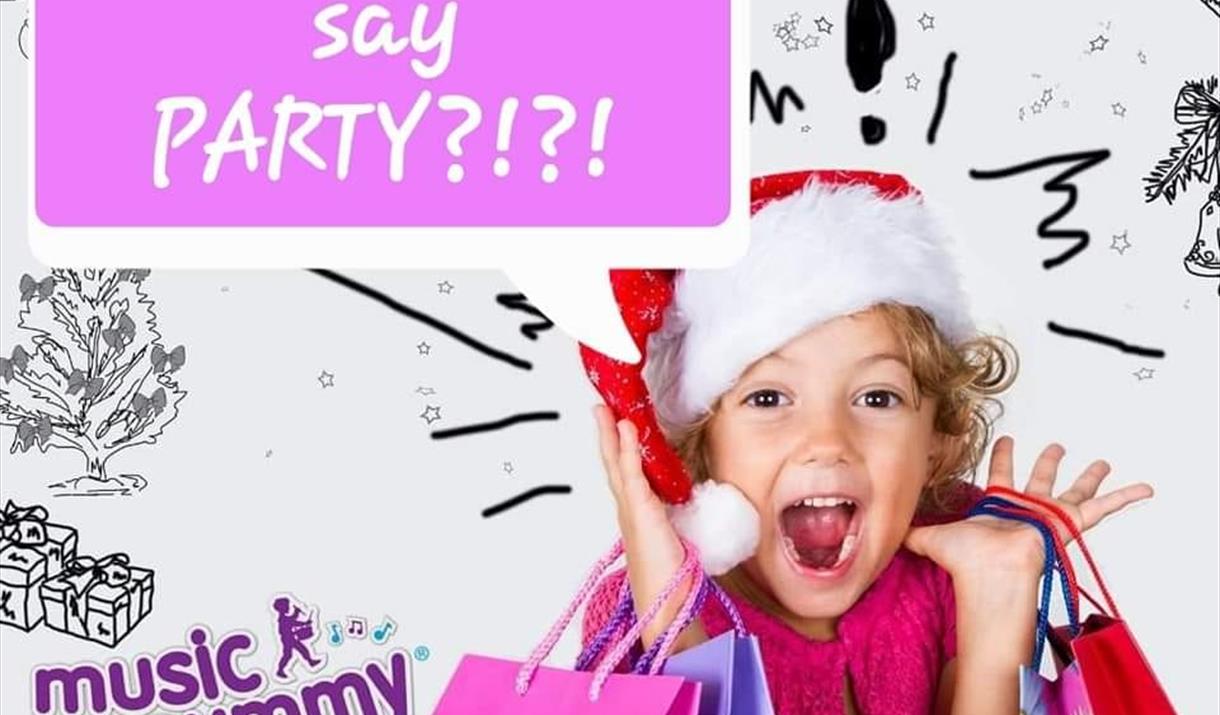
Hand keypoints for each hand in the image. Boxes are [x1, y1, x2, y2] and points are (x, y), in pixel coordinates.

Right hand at [593, 404, 693, 650]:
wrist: (665, 602)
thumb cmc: (670, 574)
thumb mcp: (674, 533)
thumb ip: (674, 513)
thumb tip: (684, 498)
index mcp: (635, 510)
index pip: (623, 470)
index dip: (617, 445)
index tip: (615, 421)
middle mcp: (628, 507)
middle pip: (612, 461)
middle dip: (605, 433)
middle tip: (599, 405)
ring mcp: (631, 508)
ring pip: (617, 463)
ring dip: (612, 434)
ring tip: (607, 409)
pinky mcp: (640, 511)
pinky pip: (633, 473)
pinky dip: (629, 450)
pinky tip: (627, 430)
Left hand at [905, 436, 1153, 583]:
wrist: (989, 574)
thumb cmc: (965, 560)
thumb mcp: (930, 538)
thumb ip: (910, 532)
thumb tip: (881, 530)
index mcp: (998, 507)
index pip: (1001, 475)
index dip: (1002, 456)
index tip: (1005, 439)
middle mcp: (1026, 510)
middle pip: (1041, 480)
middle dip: (1048, 463)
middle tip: (1056, 446)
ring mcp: (1050, 517)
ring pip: (1074, 492)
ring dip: (1088, 478)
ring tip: (1102, 463)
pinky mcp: (1069, 525)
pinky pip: (1102, 510)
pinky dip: (1124, 498)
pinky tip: (1143, 488)